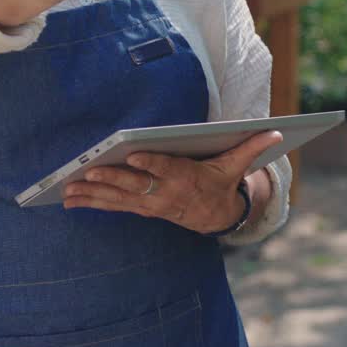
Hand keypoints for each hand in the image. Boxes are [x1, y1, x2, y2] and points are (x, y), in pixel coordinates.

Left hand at [61, 130, 282, 233]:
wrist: (215, 216)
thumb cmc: (220, 181)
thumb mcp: (237, 166)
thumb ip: (252, 147)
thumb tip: (276, 131)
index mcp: (186, 178)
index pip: (167, 170)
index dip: (150, 165)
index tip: (132, 158)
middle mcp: (165, 193)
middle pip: (135, 186)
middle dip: (111, 180)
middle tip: (89, 173)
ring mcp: (150, 204)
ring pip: (119, 199)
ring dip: (93, 194)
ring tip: (70, 190)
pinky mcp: (140, 208)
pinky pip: (113, 206)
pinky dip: (92, 202)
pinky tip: (71, 199)